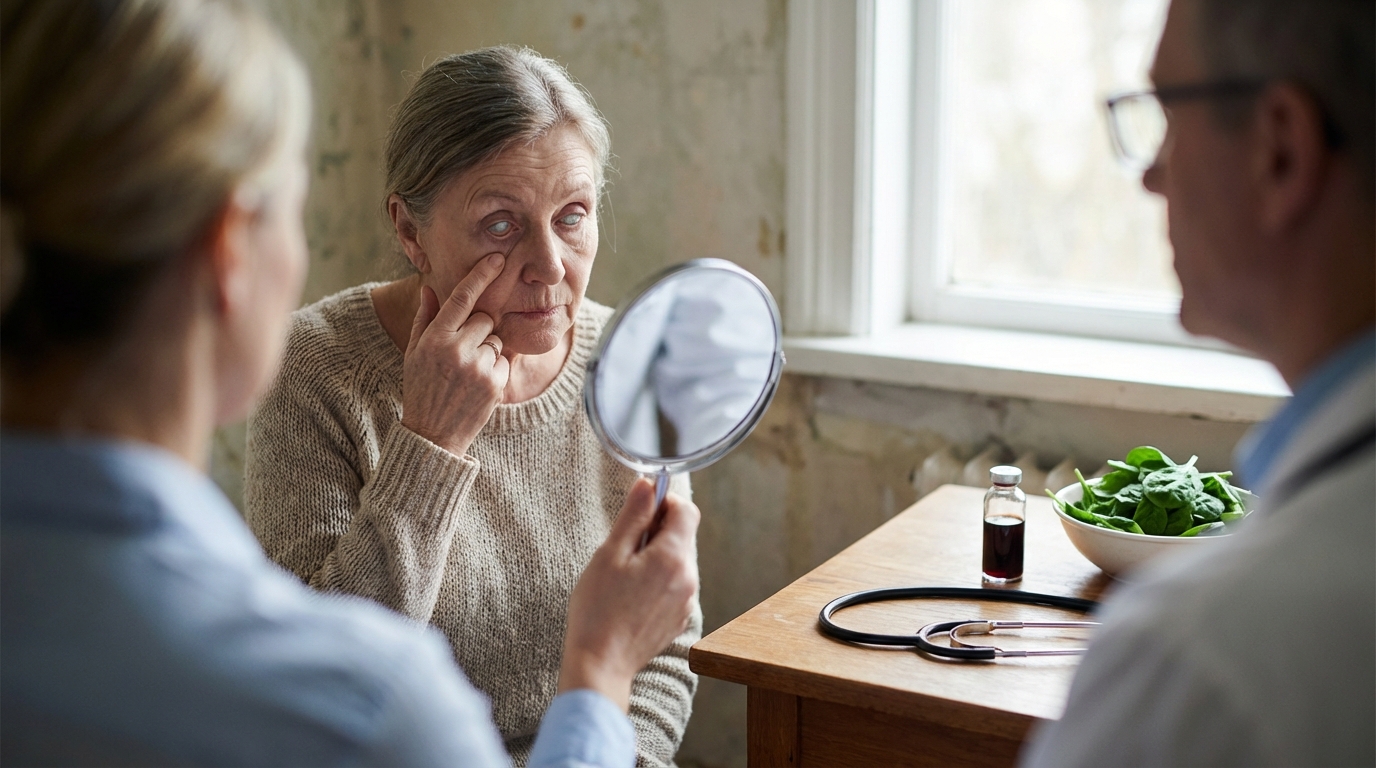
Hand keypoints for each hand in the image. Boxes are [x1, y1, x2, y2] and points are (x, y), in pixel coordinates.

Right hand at [400, 253, 509, 456]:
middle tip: (462, 354)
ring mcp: (477, 367)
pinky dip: (495, 369)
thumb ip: (425, 319)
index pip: (461, 298)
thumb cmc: (421, 388)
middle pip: (485, 319)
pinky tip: (477, 385)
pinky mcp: (495, 383)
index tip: (498, 258)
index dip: (480, 276)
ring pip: (496, 340)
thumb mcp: (414, 353)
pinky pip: (504, 361)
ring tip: (466, 374)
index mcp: (434, 339)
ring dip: (487, 351)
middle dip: (479, 330)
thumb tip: (430, 288)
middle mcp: (456, 350)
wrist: (432, 435)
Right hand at [557, 478, 700, 710]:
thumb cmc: (598, 610)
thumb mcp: (610, 554)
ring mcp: (686, 601)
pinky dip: (658, 580)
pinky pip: (675, 585)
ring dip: (657, 556)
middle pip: (683, 535)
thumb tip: (648, 484)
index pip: (686, 510)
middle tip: (624, 546)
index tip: (640, 510)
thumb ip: (633, 516)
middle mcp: (688, 578)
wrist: (601, 664)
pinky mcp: (680, 618)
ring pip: (678, 561)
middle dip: (657, 531)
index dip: (664, 503)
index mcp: (673, 558)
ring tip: (625, 575)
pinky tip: (631, 596)